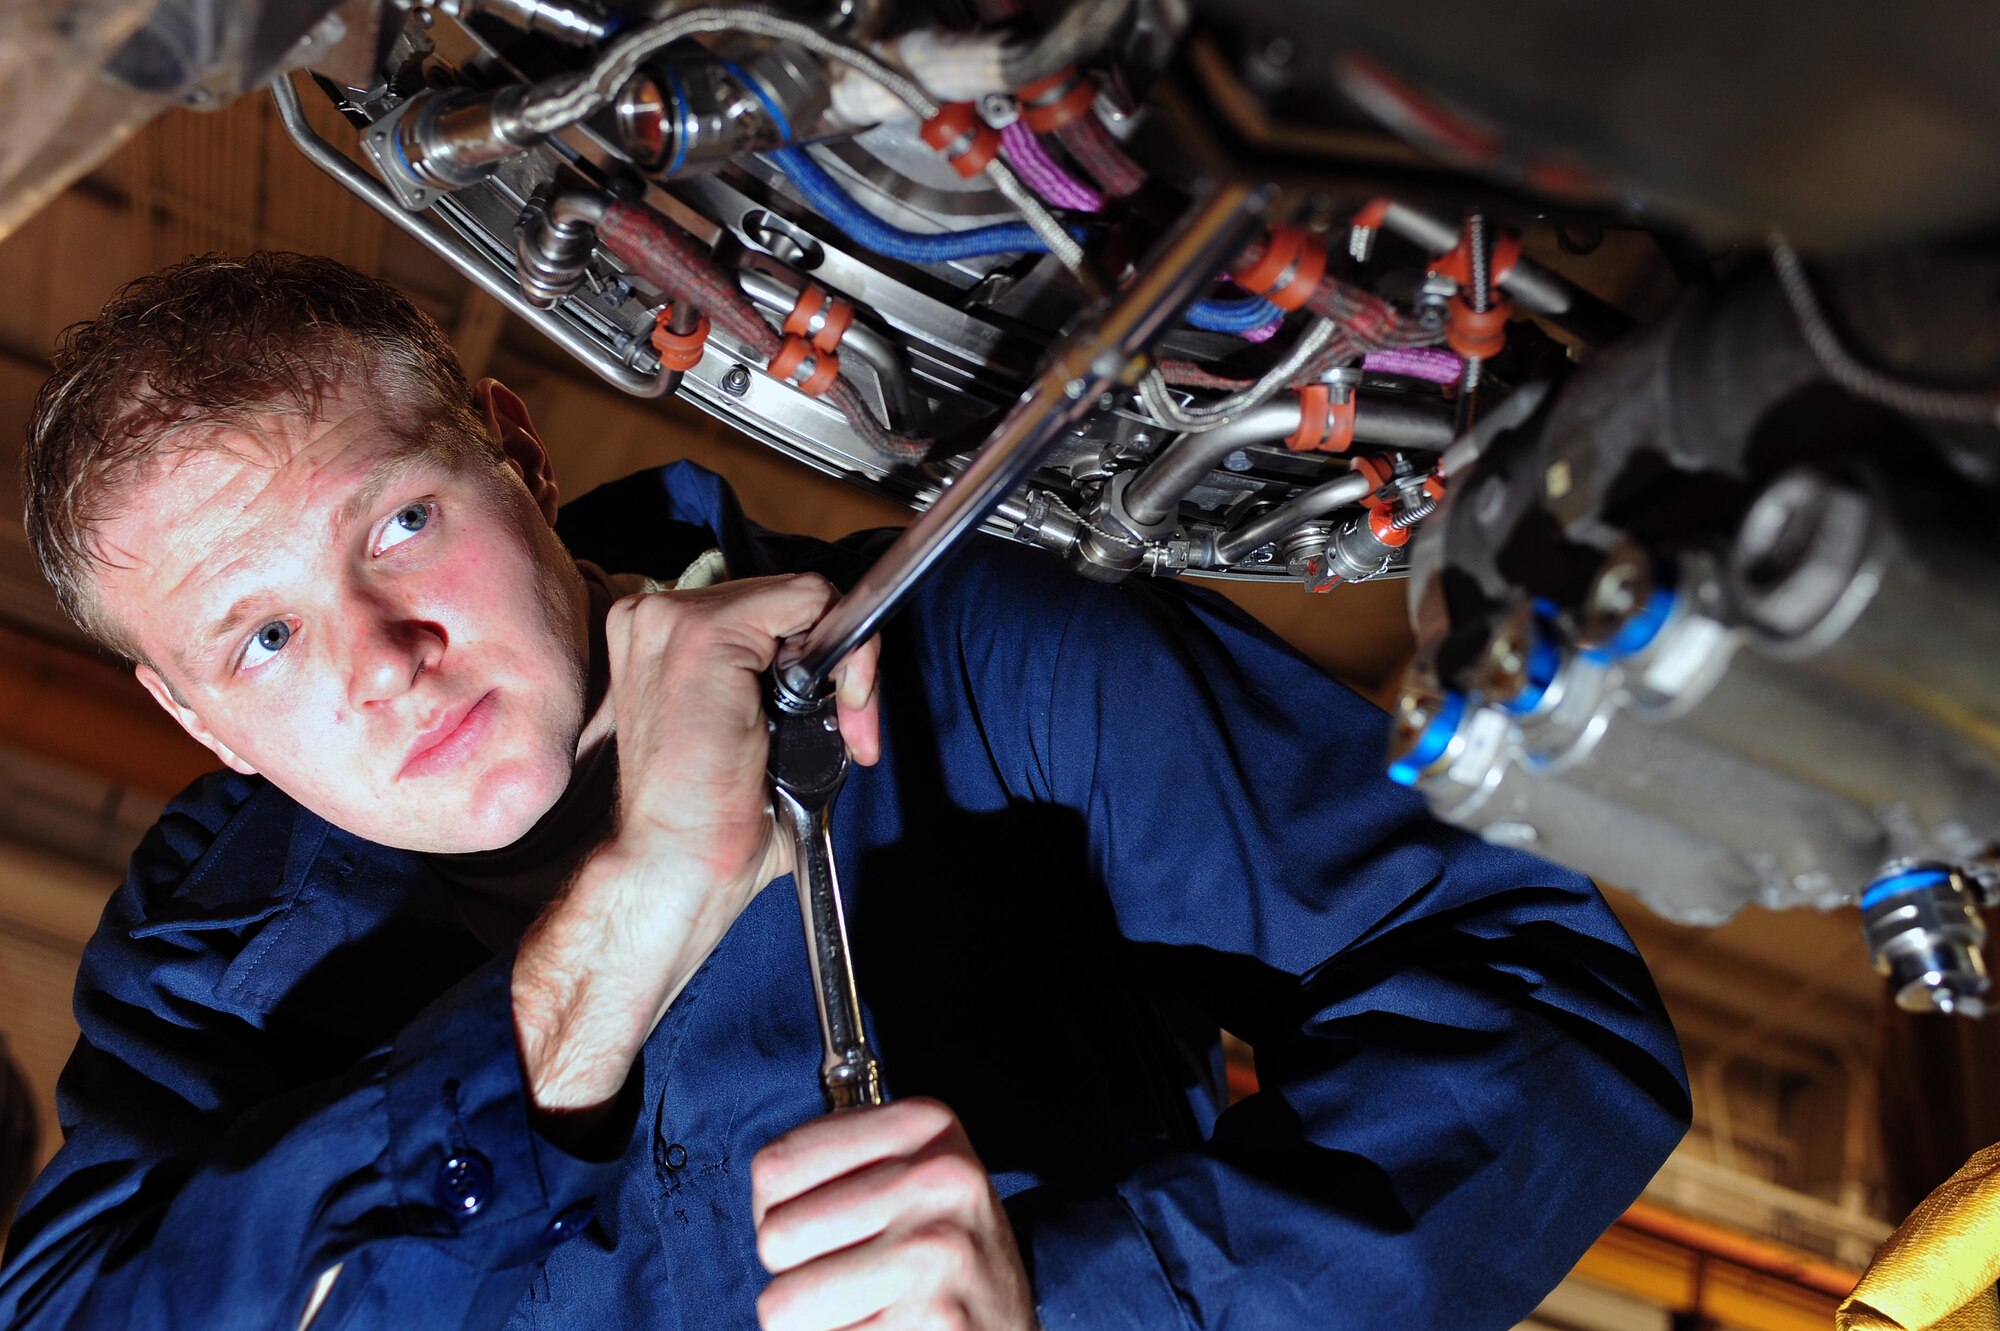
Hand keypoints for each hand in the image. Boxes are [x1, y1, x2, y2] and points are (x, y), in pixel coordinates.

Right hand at [601, 573, 880, 897]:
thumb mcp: (756, 730)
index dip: (817, 659)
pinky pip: (812, 602)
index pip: (768, 611)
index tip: (843, 715)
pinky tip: (842, 707)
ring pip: (808, 599)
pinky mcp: (703, 633)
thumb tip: (844, 662)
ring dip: (847, 665)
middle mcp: (658, 616)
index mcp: (662, 638)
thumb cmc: (714, 817)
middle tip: (853, 730)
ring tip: (845, 732)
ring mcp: (673, 618)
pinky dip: (848, 653)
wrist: (677, 863)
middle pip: (791, 602)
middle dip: (839, 665)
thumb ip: (782, 682)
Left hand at [753, 1099, 1036, 1330]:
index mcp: (924, 1125)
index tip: (825, 1230)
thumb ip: (836, 1166)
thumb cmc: (942, 1255)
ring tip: (864, 1310)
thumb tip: (762, 1208)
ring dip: (811, 1322)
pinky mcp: (933, 1321)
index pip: (774, 1169)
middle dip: (795, 1273)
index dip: (777, 1214)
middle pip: (774, 1238)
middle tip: (850, 1279)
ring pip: (783, 1304)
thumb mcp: (910, 1175)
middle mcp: (937, 1178)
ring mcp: (935, 1252)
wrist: (1010, 1325)